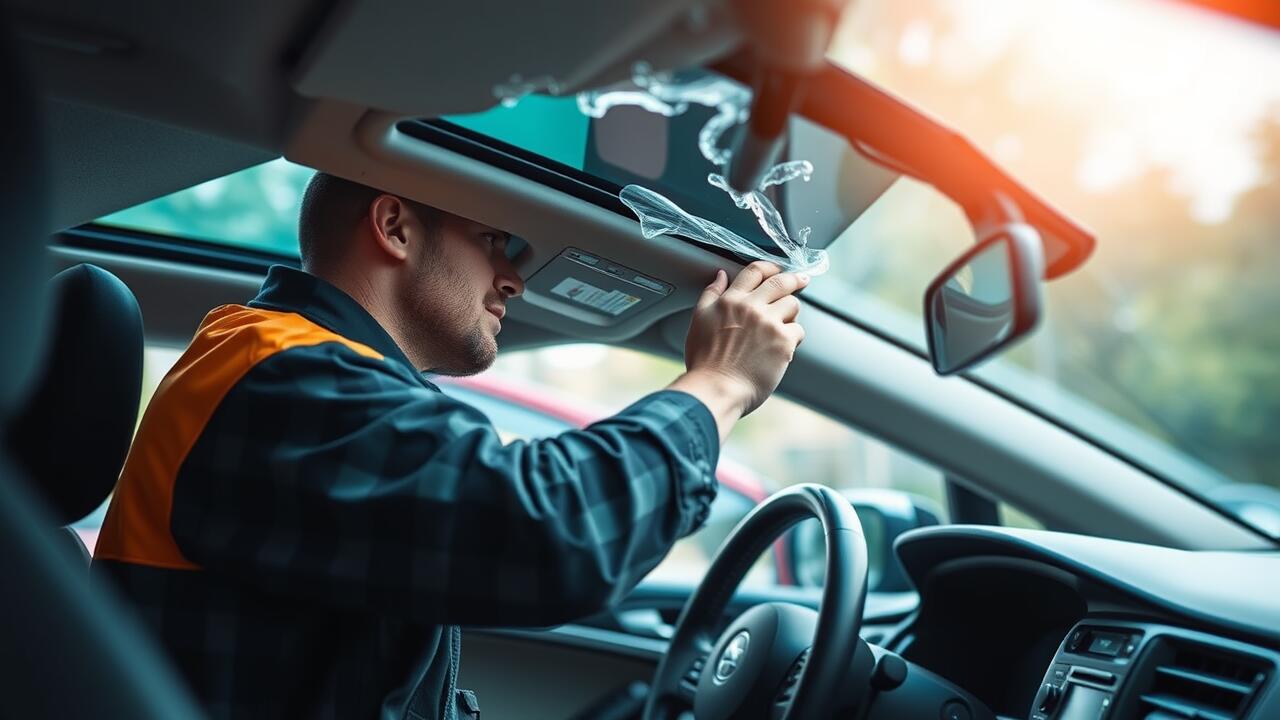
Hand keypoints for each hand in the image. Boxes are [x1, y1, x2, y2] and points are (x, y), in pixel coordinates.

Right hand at [670, 261, 808, 434]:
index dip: (770, 267)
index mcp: (730, 300)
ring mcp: (769, 324)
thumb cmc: (705, 362)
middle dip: (795, 279)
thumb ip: (711, 294)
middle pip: (781, 282)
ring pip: (793, 304)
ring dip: (791, 313)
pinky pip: (798, 330)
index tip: (778, 270)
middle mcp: (751, 308)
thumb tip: (721, 275)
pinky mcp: (783, 342)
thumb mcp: (699, 320)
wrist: (716, 389)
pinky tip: (783, 346)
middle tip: (802, 280)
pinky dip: (793, 337)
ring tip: (783, 324)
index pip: (755, 271)